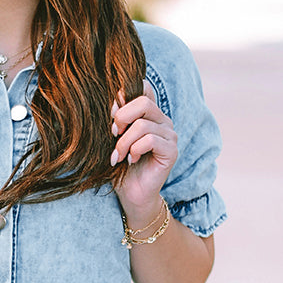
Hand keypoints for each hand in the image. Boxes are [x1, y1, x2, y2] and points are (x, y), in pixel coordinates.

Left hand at [110, 82, 178, 217]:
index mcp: (149, 113)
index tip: (111, 114)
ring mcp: (169, 135)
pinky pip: (150, 140)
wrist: (131, 194)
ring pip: (143, 125)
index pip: (143, 87)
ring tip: (118, 155)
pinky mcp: (171, 150)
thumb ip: (116, 118)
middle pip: (143, 102)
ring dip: (124, 142)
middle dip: (121, 118)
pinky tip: (131, 160)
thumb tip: (114, 100)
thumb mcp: (113, 138)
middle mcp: (162, 120)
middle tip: (112, 134)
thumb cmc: (120, 166)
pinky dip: (135, 150)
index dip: (124, 96)